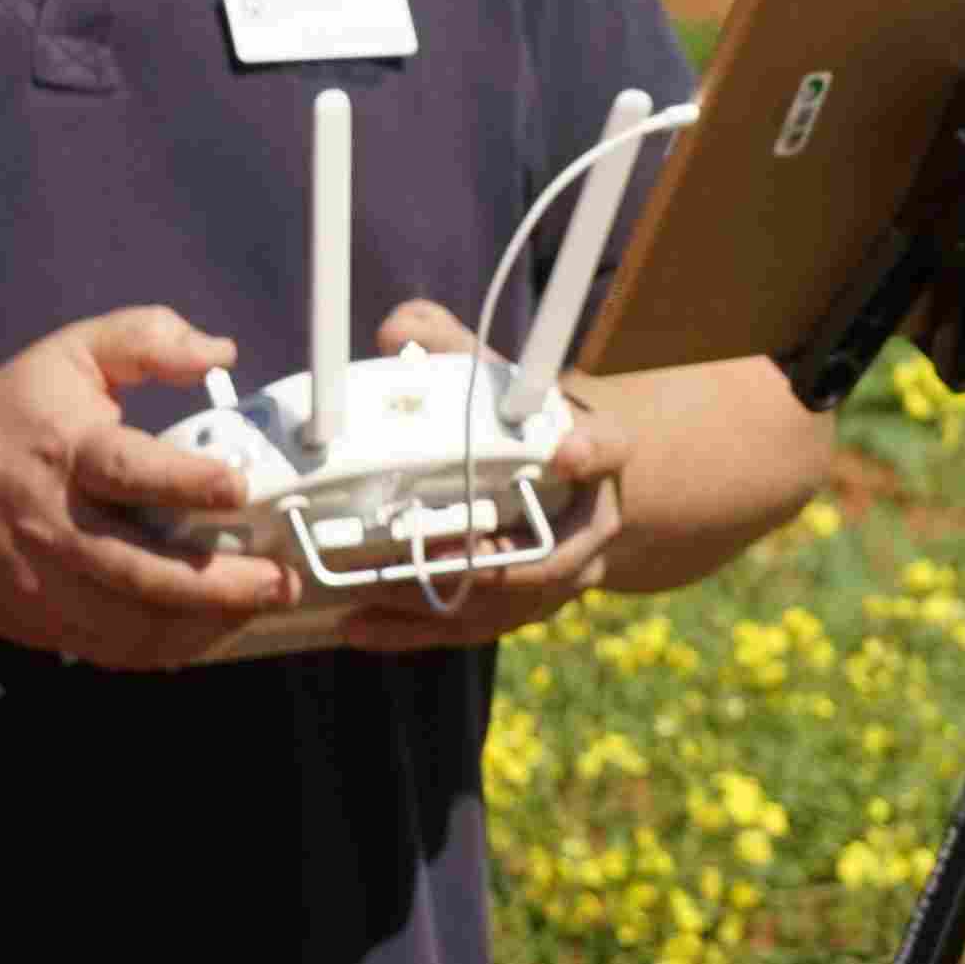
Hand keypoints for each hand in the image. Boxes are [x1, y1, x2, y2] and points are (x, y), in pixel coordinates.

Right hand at [0, 306, 293, 669]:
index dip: (186, 481)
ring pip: (129, 624)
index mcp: (65, 451)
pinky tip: (212, 628)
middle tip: (279, 578)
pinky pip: (114, 650)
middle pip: (138, 566)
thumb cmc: (9, 418)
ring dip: (202, 624)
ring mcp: (46, 582)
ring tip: (258, 607)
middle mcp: (54, 524)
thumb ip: (145, 339)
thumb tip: (219, 350)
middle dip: (218, 581)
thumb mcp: (70, 356)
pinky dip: (168, 648)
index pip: (128, 470)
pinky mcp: (42, 622)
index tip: (240, 486)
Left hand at [316, 299, 626, 651]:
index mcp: (598, 451)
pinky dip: (412, 631)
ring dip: (439, 602)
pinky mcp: (518, 609)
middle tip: (430, 549)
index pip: (609, 446)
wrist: (567, 482)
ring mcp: (559, 576)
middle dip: (487, 559)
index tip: (568, 451)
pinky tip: (355, 625)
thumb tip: (394, 333)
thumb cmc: (522, 419)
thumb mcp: (500, 374)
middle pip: (550, 554)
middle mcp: (590, 524)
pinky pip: (470, 628)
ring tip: (374, 592)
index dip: (591, 451)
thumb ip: (450, 346)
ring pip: (504, 603)